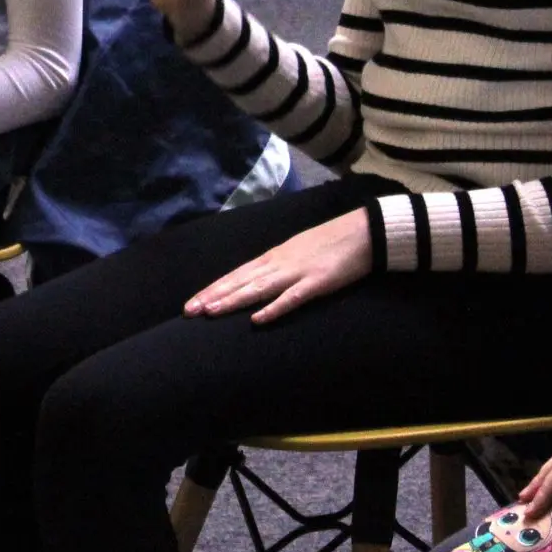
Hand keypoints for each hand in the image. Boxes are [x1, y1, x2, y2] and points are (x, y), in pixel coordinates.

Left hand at [185, 208, 370, 323]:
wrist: (363, 232)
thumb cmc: (329, 242)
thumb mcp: (296, 252)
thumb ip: (276, 267)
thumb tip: (255, 281)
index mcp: (273, 257)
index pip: (236, 275)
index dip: (213, 289)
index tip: (191, 303)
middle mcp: (278, 263)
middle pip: (240, 282)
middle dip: (213, 296)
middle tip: (188, 311)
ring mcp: (297, 272)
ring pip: (258, 289)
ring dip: (233, 300)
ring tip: (211, 312)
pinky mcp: (317, 283)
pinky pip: (292, 298)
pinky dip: (273, 308)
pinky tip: (257, 319)